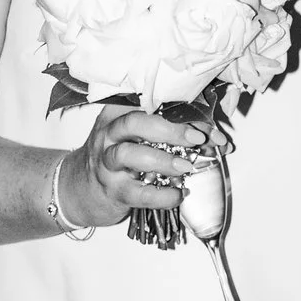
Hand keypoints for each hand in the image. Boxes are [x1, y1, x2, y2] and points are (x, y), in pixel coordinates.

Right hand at [56, 105, 204, 231]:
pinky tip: (178, 194)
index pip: (151, 104)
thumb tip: (220, 140)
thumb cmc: (120, 158)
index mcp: (119, 113)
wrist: (81, 190)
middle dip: (169, 129)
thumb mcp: (138, 137)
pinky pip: (135, 192)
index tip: (207, 127)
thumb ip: (174, 133)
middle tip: (196, 139)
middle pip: (134, 122)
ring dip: (161, 160)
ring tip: (185, 167)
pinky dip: (160, 195)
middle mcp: (109, 134)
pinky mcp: (111, 190)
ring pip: (128, 155)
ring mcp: (106, 163)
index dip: (182, 113)